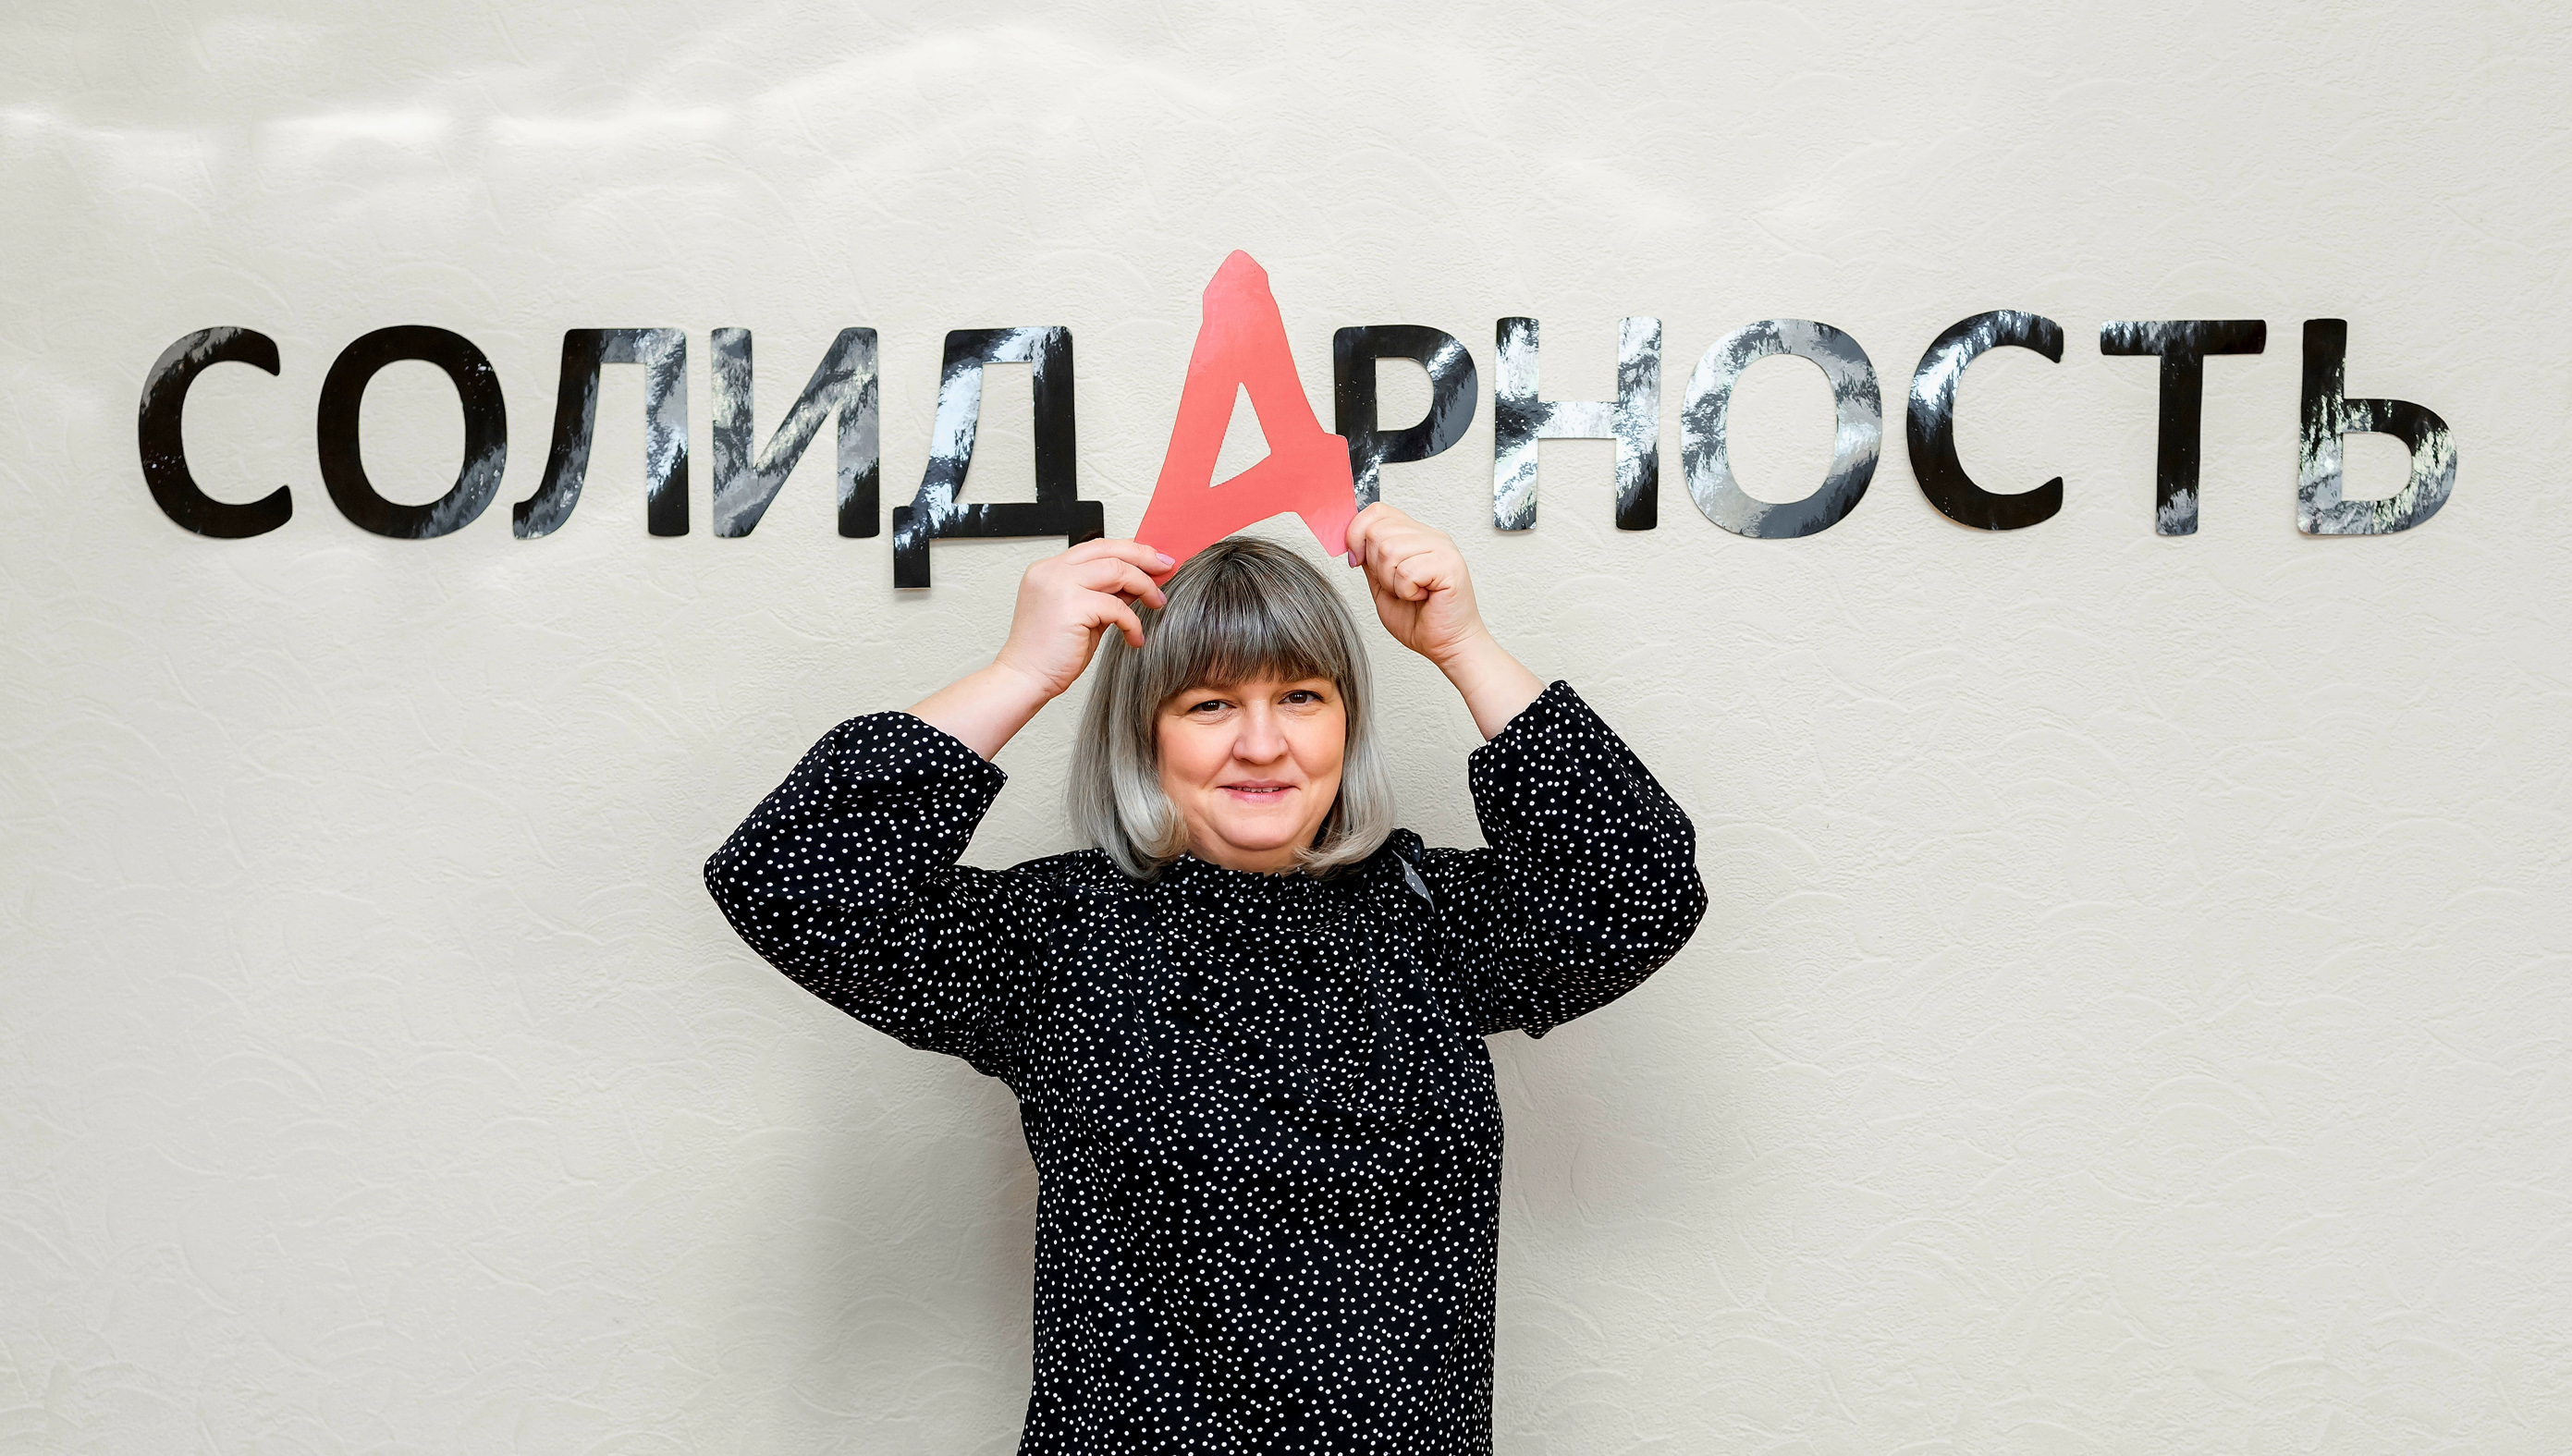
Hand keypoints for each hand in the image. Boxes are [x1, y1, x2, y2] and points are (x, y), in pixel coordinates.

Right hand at [911, 538, 1170, 758]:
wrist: (1025, 679)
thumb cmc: (1051, 653)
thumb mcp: (1082, 614)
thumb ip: (1104, 593)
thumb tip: (1138, 581)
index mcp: (1049, 569)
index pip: (1096, 547)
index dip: (1129, 550)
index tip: (1154, 559)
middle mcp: (1051, 571)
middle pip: (1108, 550)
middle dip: (1143, 557)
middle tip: (1167, 567)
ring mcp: (1059, 585)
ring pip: (1117, 571)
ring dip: (1144, 586)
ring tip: (1158, 603)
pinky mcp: (1071, 606)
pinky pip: (1117, 606)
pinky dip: (1132, 621)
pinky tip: (1135, 637)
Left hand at [1343, 503, 1543, 738]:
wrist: (1448, 645)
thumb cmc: (1421, 620)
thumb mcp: (1382, 585)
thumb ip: (1370, 560)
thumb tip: (1350, 539)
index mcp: (1415, 536)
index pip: (1377, 511)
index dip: (1357, 534)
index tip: (1357, 561)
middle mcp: (1430, 536)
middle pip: (1378, 531)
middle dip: (1376, 567)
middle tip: (1397, 587)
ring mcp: (1442, 548)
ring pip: (1390, 550)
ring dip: (1391, 581)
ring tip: (1410, 593)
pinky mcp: (1449, 565)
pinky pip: (1407, 570)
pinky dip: (1406, 591)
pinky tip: (1422, 597)